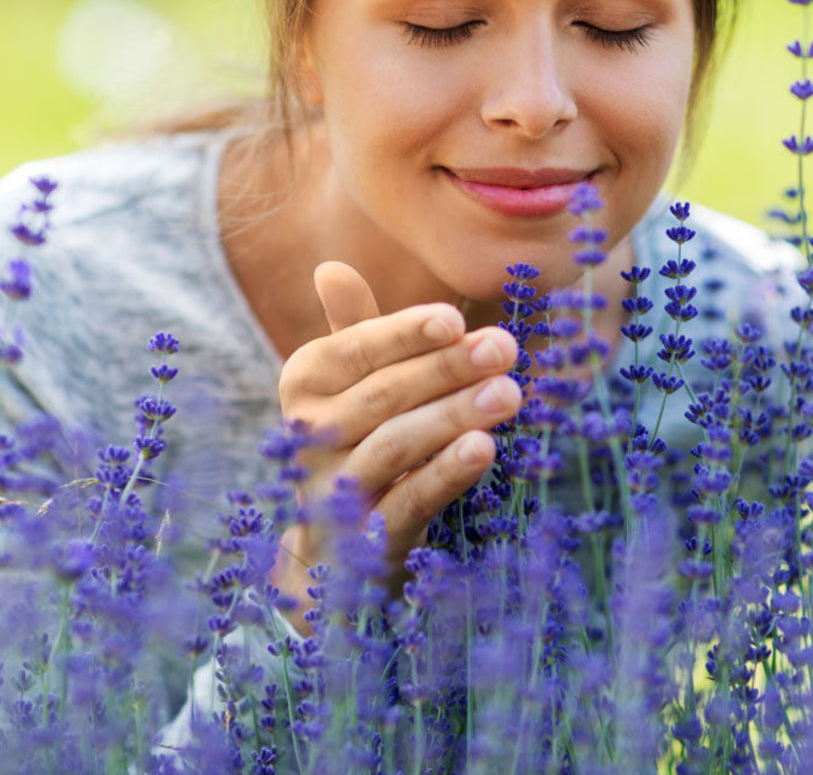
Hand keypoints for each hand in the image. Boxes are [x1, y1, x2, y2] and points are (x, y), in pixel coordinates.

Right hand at [273, 261, 520, 627]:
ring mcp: (333, 490)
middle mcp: (308, 434)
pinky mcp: (364, 540)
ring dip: (453, 415)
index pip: (355, 349)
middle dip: (447, 369)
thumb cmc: (359, 435)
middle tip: (504, 348)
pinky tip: (483, 448)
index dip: (405, 334)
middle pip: (383, 395)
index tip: (455, 320)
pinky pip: (407, 501)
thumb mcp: (354, 381)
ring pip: (395, 445)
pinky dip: (444, 474)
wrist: (336, 544)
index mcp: (304, 382)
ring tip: (508, 393)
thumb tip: (330, 269)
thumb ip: (355, 329)